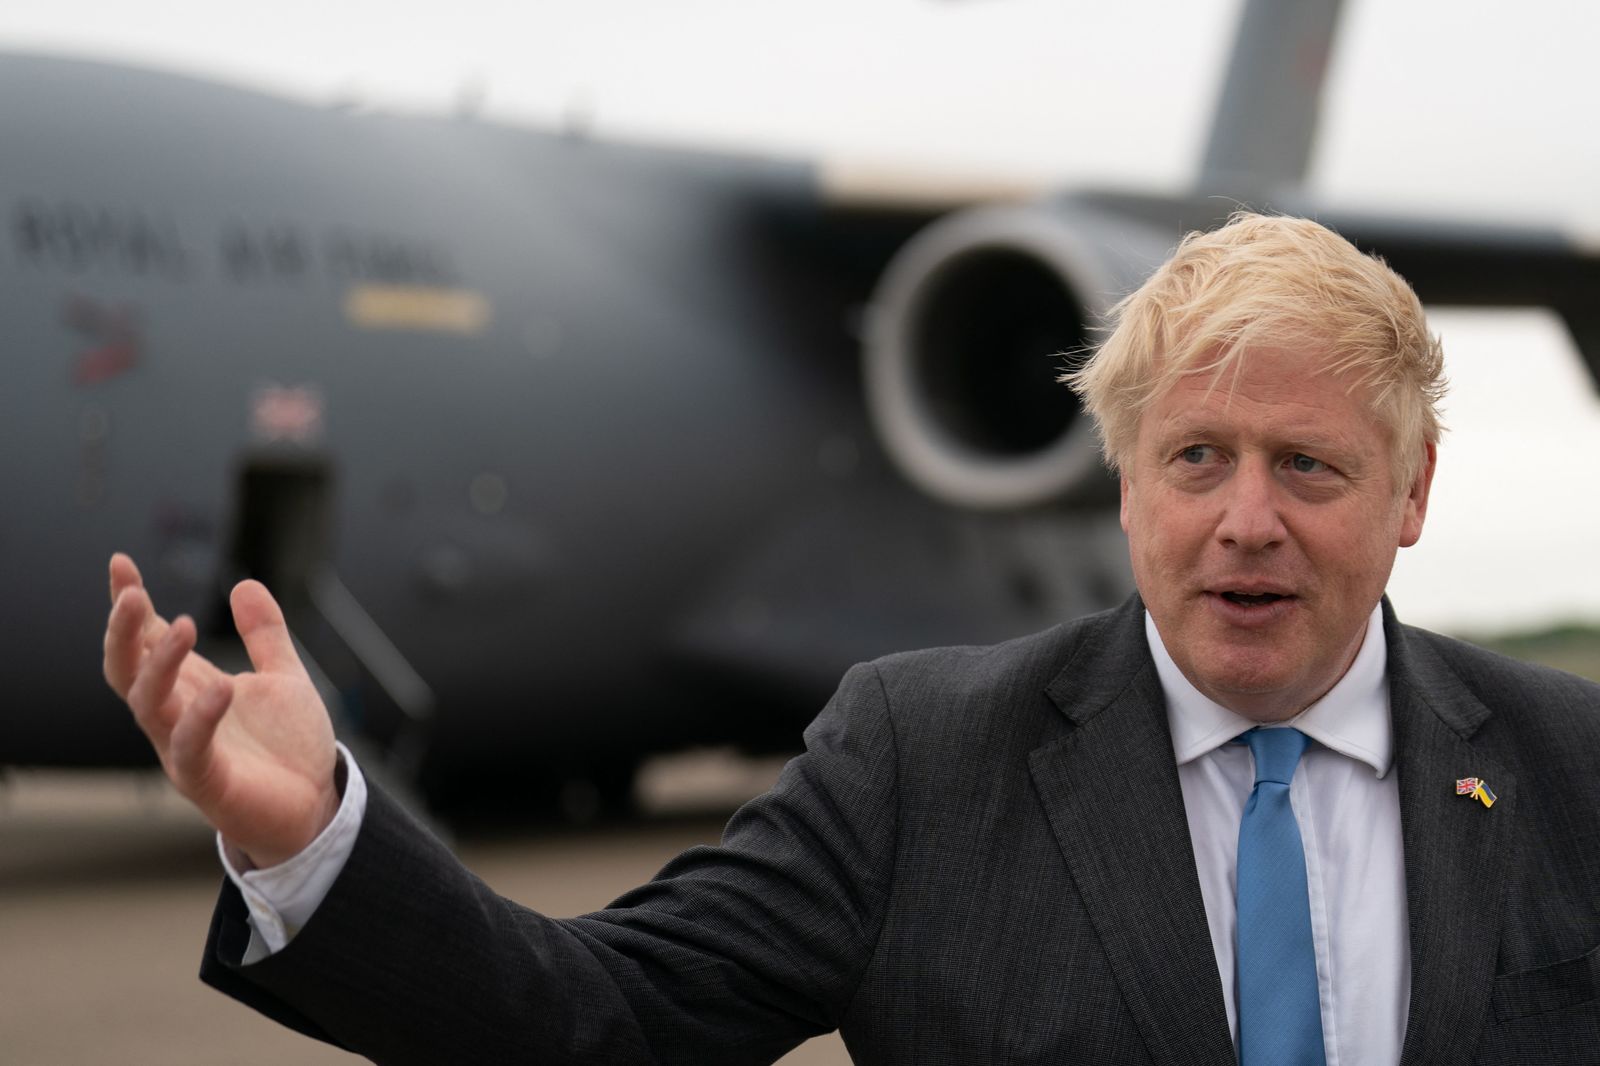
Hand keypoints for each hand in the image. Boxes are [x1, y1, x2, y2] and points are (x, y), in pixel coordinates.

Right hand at [103, 553, 338, 867]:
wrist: (315, 806)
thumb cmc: (289, 748)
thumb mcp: (283, 678)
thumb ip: (265, 635)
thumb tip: (244, 584)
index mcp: (191, 686)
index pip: (147, 640)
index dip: (129, 604)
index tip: (120, 563)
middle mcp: (177, 715)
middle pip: (127, 670)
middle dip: (124, 631)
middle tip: (132, 593)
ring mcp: (184, 749)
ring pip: (147, 704)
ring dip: (159, 664)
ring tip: (186, 624)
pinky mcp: (207, 782)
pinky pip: (191, 748)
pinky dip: (200, 716)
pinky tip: (220, 686)